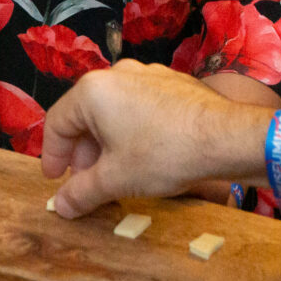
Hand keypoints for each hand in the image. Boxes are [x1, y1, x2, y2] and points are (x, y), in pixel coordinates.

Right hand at [41, 61, 267, 216]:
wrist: (228, 138)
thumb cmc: (164, 154)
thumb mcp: (116, 179)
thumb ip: (81, 193)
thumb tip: (61, 207)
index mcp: (93, 91)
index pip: (57, 123)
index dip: (52, 155)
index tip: (56, 180)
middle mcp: (117, 74)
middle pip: (86, 115)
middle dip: (83, 153)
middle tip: (88, 182)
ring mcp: (149, 75)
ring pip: (115, 111)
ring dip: (108, 143)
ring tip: (118, 172)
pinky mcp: (174, 83)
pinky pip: (141, 107)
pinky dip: (134, 131)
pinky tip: (147, 155)